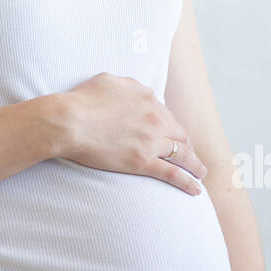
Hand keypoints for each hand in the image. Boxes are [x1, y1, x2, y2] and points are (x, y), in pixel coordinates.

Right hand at [57, 73, 207, 193]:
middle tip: (190, 155)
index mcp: (148, 99)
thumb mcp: (109, 80)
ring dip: (194, 164)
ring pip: (181, 154)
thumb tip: (136, 90)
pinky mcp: (143, 162)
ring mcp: (151, 141)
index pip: (167, 115)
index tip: (173, 136)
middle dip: (186, 145)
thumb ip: (128, 85)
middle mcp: (155, 118)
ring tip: (201, 173)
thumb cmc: (82, 100)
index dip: (172, 127)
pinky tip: (196, 189)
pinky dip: (187, 182)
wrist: (69, 121)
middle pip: (179, 134)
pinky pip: (172, 174)